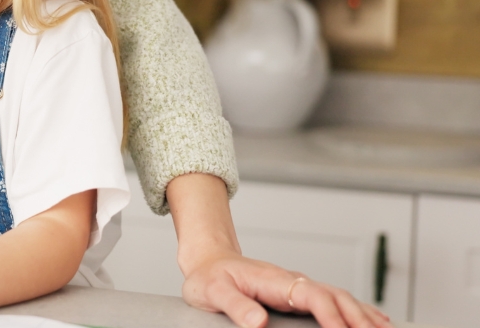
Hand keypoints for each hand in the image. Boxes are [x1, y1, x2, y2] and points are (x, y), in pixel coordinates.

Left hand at [182, 253, 393, 327]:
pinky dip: (358, 310)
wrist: (208, 261)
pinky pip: (334, 300)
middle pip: (335, 296)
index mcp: (275, 280)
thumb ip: (235, 306)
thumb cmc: (208, 277)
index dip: (331, 315)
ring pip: (340, 297)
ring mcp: (298, 286)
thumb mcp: (213, 292)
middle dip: (358, 318)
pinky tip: (375, 320)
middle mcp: (292, 281)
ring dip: (364, 314)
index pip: (312, 296)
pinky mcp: (298, 293)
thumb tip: (259, 323)